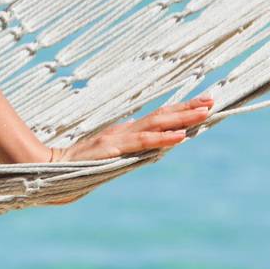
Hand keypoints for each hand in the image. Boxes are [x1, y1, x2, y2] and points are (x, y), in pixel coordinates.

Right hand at [47, 96, 213, 162]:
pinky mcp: (116, 148)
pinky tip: (180, 137)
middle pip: (162, 114)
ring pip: (157, 124)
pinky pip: (144, 143)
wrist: (58, 169)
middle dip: (188, 107)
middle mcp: (127, 129)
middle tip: (212, 99)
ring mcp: (121, 137)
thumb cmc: (84, 161)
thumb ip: (129, 144)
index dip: (181, 108)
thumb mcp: (111, 151)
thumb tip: (148, 140)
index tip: (204, 101)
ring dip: (182, 118)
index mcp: (128, 130)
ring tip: (204, 113)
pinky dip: (164, 139)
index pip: (159, 115)